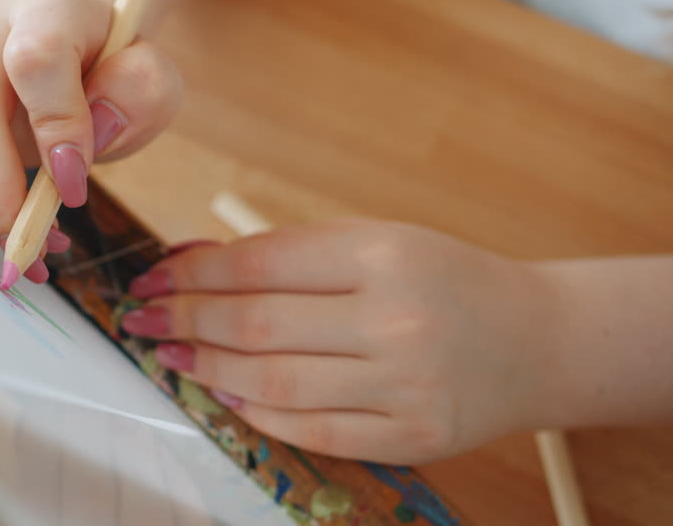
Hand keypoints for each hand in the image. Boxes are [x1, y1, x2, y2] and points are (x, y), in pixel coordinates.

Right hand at [0, 0, 182, 255]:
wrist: (68, 52)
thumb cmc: (110, 73)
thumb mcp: (150, 79)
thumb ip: (140, 94)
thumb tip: (85, 137)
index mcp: (45, 10)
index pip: (35, 60)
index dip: (54, 127)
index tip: (75, 187)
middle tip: (34, 246)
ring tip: (24, 244)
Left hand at [121, 220, 560, 463]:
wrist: (538, 341)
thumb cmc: (443, 279)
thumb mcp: (374, 241)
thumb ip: (287, 253)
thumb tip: (189, 263)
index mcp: (382, 254)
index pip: (259, 264)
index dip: (192, 274)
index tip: (150, 278)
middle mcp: (395, 320)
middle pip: (256, 325)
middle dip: (183, 320)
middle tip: (141, 317)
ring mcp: (405, 386)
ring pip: (274, 383)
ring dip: (207, 368)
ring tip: (171, 354)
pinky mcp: (412, 437)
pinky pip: (312, 430)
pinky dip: (257, 412)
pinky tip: (225, 391)